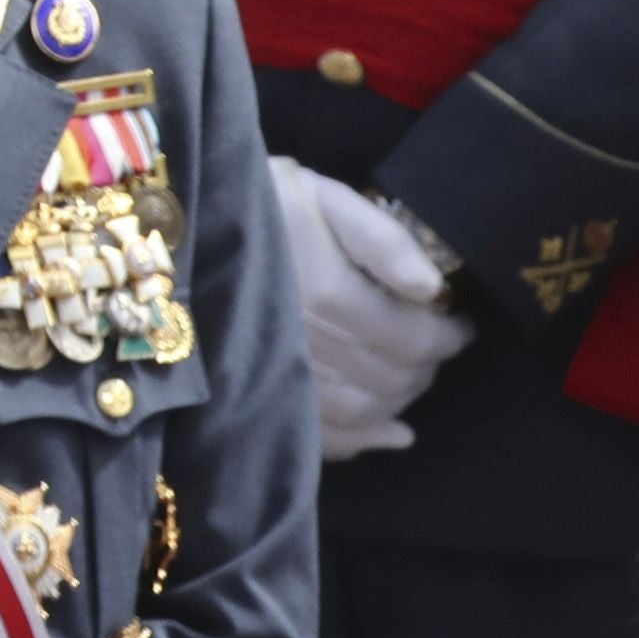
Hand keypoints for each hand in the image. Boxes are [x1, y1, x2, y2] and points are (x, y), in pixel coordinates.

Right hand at [268, 157, 472, 461]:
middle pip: (393, 379)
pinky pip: (320, 434)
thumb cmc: (258, 199)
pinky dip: (362, 441)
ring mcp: (282, 377)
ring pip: (364, 410)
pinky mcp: (260, 394)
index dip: (448, 338)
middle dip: (426, 367)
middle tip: (435, 349)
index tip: (460, 326)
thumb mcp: (322, 196)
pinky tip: (391, 436)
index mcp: (331, 296)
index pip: (414, 339)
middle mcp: (310, 346)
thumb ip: (382, 240)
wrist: (178, 223)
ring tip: (413, 379)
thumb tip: (433, 290)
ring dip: (400, 400)